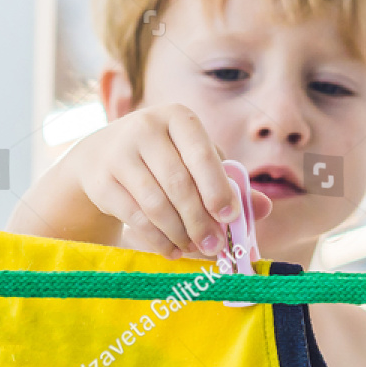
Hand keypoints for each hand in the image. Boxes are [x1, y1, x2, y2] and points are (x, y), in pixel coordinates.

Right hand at [66, 105, 270, 259]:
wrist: (101, 155)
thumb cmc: (164, 158)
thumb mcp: (195, 160)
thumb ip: (229, 182)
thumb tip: (264, 208)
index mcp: (178, 117)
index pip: (201, 154)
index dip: (217, 188)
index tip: (229, 217)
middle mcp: (145, 128)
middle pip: (178, 183)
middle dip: (199, 220)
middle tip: (214, 245)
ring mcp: (119, 153)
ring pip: (155, 203)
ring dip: (179, 232)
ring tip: (192, 248)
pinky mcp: (100, 180)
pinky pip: (134, 216)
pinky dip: (157, 238)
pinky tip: (171, 249)